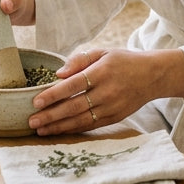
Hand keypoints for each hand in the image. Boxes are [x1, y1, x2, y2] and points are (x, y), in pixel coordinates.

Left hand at [28, 48, 157, 135]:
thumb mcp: (103, 52)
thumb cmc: (123, 61)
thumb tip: (58, 74)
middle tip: (31, 121)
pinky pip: (91, 126)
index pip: (73, 85)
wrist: (152, 76)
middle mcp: (107, 91)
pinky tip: (59, 131)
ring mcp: (112, 107)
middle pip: (74, 107)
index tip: (36, 101)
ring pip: (81, 120)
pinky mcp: (115, 118)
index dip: (54, 94)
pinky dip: (73, 129)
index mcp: (102, 72)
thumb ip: (79, 60)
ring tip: (40, 130)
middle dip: (51, 115)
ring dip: (59, 127)